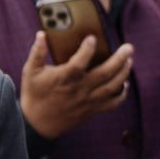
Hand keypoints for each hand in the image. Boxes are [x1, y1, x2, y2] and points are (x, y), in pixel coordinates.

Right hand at [19, 30, 134, 139]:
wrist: (37, 123)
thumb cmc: (34, 94)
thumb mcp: (30, 72)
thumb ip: (37, 53)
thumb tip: (42, 35)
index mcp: (63, 79)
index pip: (78, 64)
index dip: (86, 50)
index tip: (92, 38)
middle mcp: (78, 90)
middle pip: (104, 74)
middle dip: (119, 59)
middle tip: (128, 47)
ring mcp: (87, 100)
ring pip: (112, 87)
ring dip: (124, 73)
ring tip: (129, 60)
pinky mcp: (92, 109)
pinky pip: (113, 103)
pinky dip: (122, 93)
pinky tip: (124, 83)